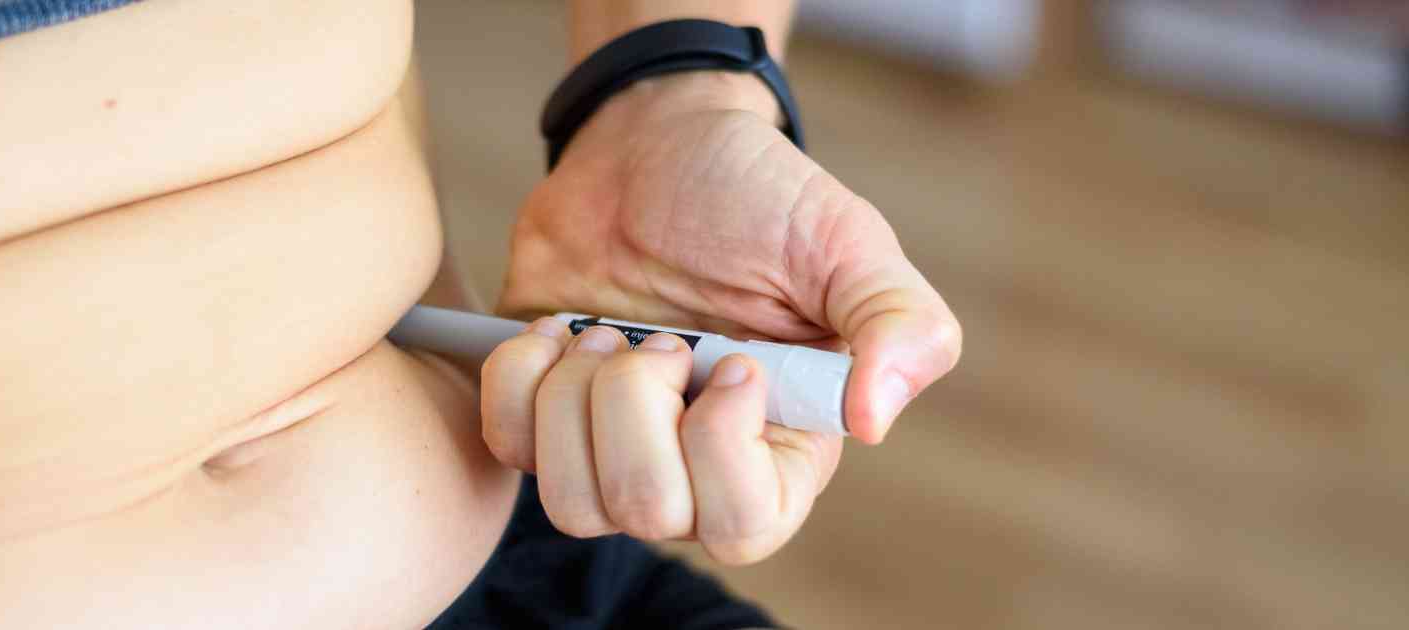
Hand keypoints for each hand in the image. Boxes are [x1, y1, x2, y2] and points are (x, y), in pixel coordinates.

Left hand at [482, 72, 961, 562]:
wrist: (656, 142)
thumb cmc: (758, 194)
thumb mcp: (847, 240)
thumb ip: (900, 324)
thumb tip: (874, 418)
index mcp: (782, 441)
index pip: (746, 527)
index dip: (723, 454)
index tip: (733, 361)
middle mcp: (695, 461)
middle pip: (650, 515)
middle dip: (637, 407)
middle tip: (660, 336)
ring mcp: (614, 444)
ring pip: (572, 503)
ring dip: (576, 400)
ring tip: (604, 332)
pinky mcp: (545, 412)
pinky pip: (508, 447)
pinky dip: (520, 380)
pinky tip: (555, 330)